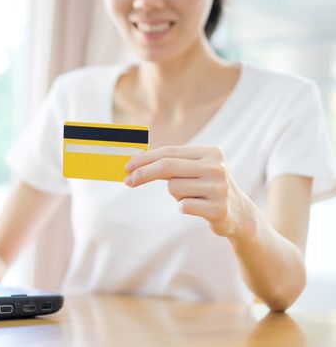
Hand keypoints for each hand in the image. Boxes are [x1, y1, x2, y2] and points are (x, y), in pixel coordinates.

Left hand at [124, 146, 256, 239]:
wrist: (239, 213)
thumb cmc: (207, 187)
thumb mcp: (194, 169)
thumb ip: (170, 162)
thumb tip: (135, 161)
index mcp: (211, 152)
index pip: (169, 152)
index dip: (145, 159)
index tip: (127, 167)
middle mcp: (216, 167)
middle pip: (168, 167)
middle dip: (143, 173)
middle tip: (128, 181)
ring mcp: (219, 188)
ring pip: (173, 188)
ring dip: (175, 194)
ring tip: (192, 196)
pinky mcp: (218, 209)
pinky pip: (183, 205)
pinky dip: (183, 207)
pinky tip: (198, 208)